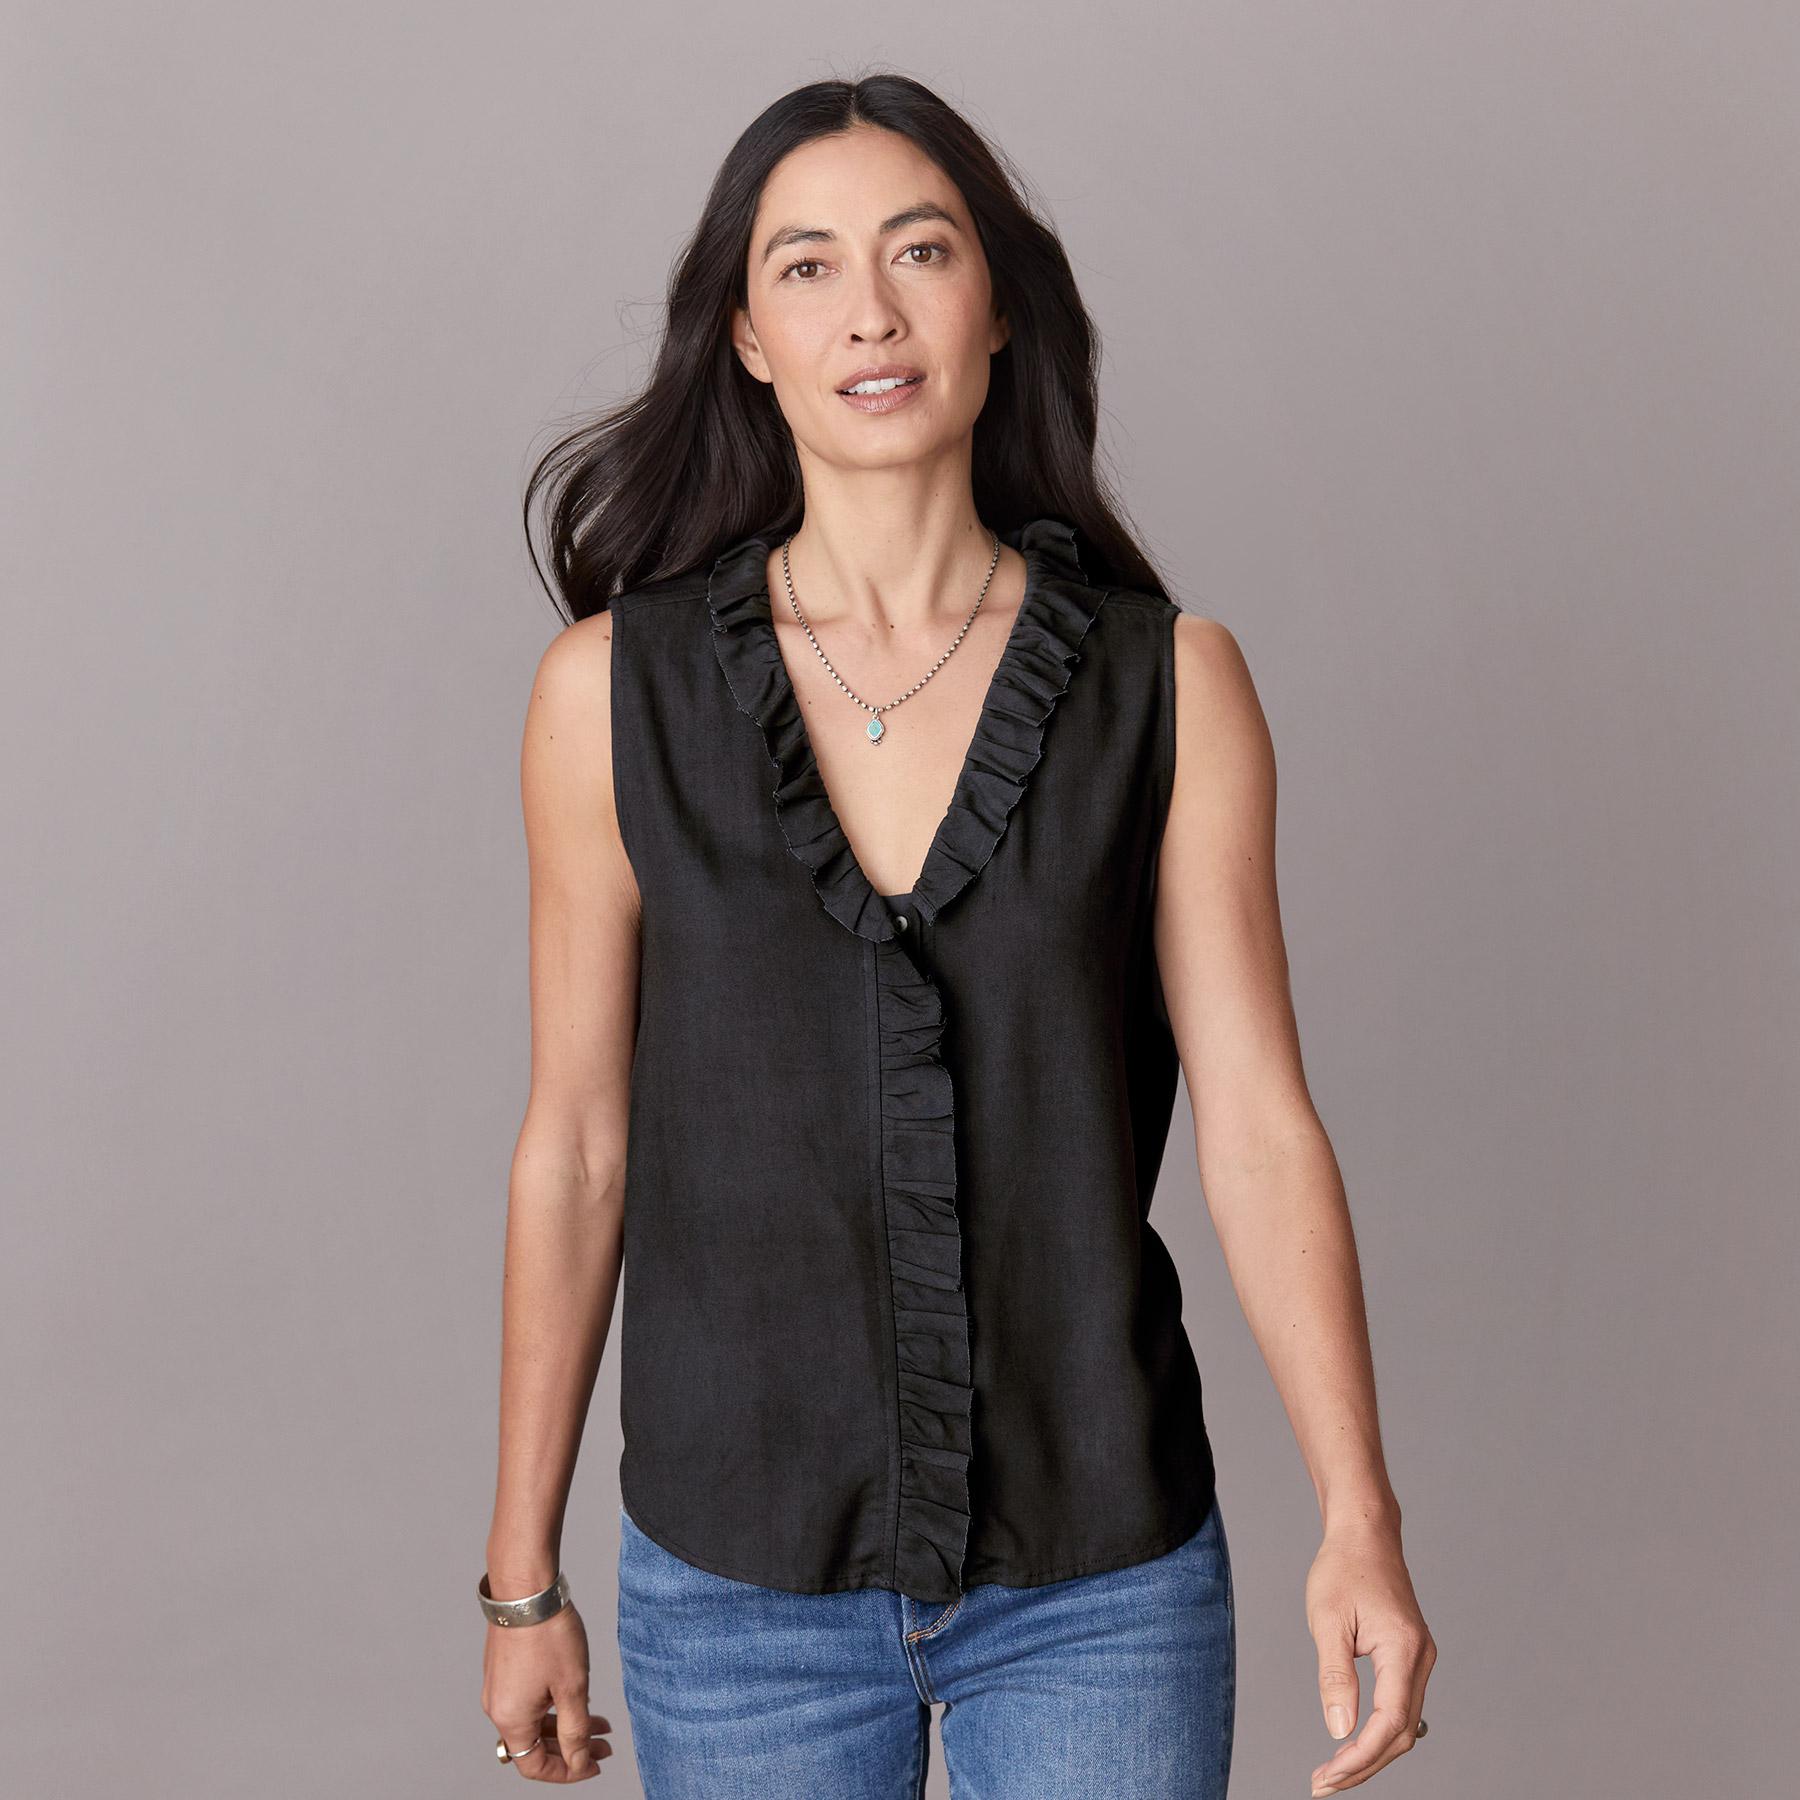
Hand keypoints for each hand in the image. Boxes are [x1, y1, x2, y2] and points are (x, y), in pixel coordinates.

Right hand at [482, 1604, 613, 1781]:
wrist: (526, 1589)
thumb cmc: (548, 1635)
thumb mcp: (572, 1688)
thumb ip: (575, 1731)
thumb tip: (577, 1762)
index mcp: (510, 1719)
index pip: (535, 1766)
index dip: (567, 1772)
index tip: (593, 1764)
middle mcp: (498, 1707)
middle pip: (535, 1744)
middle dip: (571, 1748)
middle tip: (603, 1744)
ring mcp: (498, 1686)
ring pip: (534, 1720)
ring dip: (564, 1725)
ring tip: (598, 1720)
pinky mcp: (503, 1668)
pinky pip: (528, 1700)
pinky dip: (553, 1705)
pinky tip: (576, 1695)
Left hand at [1304, 1521, 1435, 1794]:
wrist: (1364, 1533)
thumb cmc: (1343, 1568)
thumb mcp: (1328, 1620)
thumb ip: (1335, 1676)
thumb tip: (1339, 1730)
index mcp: (1404, 1650)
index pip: (1389, 1724)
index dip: (1360, 1757)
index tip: (1327, 1776)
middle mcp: (1421, 1658)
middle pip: (1401, 1733)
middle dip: (1364, 1764)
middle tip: (1323, 1784)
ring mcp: (1420, 1657)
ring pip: (1404, 1724)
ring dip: (1372, 1752)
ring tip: (1334, 1772)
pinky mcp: (1411, 1655)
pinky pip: (1402, 1705)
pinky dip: (1380, 1731)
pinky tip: (1356, 1743)